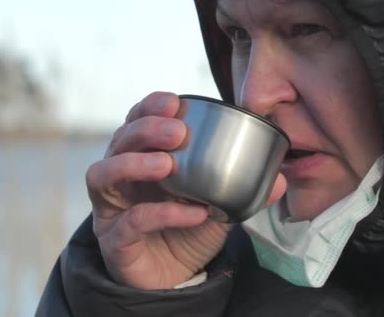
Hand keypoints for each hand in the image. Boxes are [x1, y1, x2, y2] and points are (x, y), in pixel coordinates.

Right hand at [86, 91, 286, 289]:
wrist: (175, 281)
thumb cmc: (188, 234)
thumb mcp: (219, 208)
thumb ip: (243, 192)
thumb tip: (280, 180)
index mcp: (141, 160)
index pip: (135, 123)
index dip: (149, 108)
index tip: (174, 102)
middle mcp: (120, 178)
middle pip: (118, 141)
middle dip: (145, 130)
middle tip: (177, 132)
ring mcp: (111, 208)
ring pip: (103, 175)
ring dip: (134, 163)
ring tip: (166, 164)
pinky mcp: (114, 239)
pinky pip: (130, 222)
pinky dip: (160, 214)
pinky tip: (191, 212)